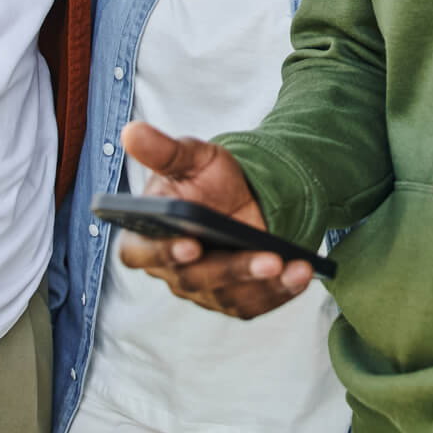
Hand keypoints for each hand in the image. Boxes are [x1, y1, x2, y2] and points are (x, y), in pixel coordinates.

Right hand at [117, 120, 313, 318]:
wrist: (245, 194)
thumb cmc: (206, 178)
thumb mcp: (190, 158)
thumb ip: (162, 151)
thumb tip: (132, 131)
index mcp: (146, 237)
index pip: (141, 253)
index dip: (162, 253)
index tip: (190, 243)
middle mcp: (171, 271)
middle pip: (193, 279)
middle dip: (231, 269)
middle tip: (264, 257)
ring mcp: (204, 290)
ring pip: (230, 295)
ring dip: (262, 282)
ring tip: (289, 263)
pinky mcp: (235, 299)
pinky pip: (257, 301)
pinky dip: (280, 290)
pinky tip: (301, 272)